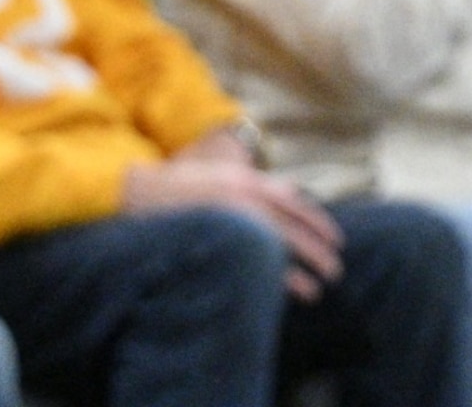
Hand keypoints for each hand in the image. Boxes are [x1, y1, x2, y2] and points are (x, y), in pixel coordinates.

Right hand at [122, 148, 342, 298]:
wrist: (134, 191)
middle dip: (318, 250)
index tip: (337, 240)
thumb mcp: (221, 177)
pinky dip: (267, 278)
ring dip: (300, 273)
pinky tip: (281, 295)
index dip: (319, 222)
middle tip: (335, 270)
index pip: (295, 202)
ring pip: (275, 248)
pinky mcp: (209, 239)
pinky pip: (246, 262)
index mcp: (248, 181)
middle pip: (292, 228)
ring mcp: (226, 219)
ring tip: (317, 291)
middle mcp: (243, 197)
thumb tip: (278, 202)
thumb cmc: (178, 186)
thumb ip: (248, 188)